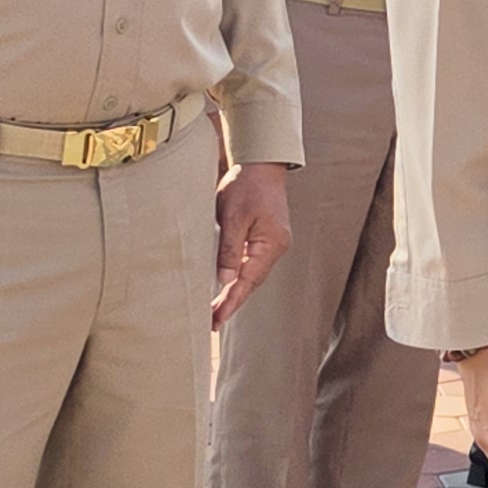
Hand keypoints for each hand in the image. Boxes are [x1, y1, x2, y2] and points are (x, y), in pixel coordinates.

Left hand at [212, 163, 292, 326]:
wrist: (262, 165)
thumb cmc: (247, 186)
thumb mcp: (233, 216)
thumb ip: (229, 249)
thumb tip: (224, 280)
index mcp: (271, 244)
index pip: (248, 280)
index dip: (231, 301)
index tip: (216, 318)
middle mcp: (275, 247)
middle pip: (252, 282)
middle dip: (232, 301)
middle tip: (212, 322)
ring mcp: (272, 243)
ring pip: (252, 274)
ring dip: (235, 291)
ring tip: (216, 309)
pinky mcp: (265, 238)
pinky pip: (251, 263)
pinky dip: (239, 276)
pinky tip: (227, 285)